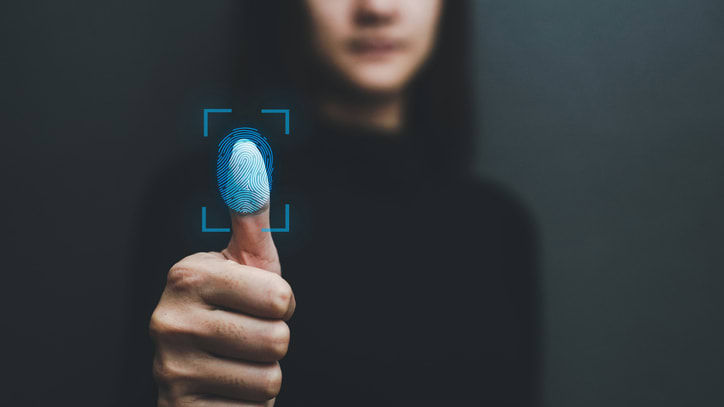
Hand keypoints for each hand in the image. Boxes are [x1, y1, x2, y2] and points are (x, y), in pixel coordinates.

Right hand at [150, 205, 294, 406]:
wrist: (197, 376)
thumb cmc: (231, 311)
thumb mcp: (244, 262)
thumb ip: (250, 212)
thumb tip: (245, 154)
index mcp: (187, 276)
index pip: (280, 298)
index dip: (279, 304)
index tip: (254, 303)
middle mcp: (169, 320)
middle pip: (277, 339)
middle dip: (273, 341)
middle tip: (246, 335)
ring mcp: (171, 370)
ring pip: (268, 379)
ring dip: (263, 375)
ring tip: (238, 362)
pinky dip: (250, 405)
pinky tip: (228, 389)